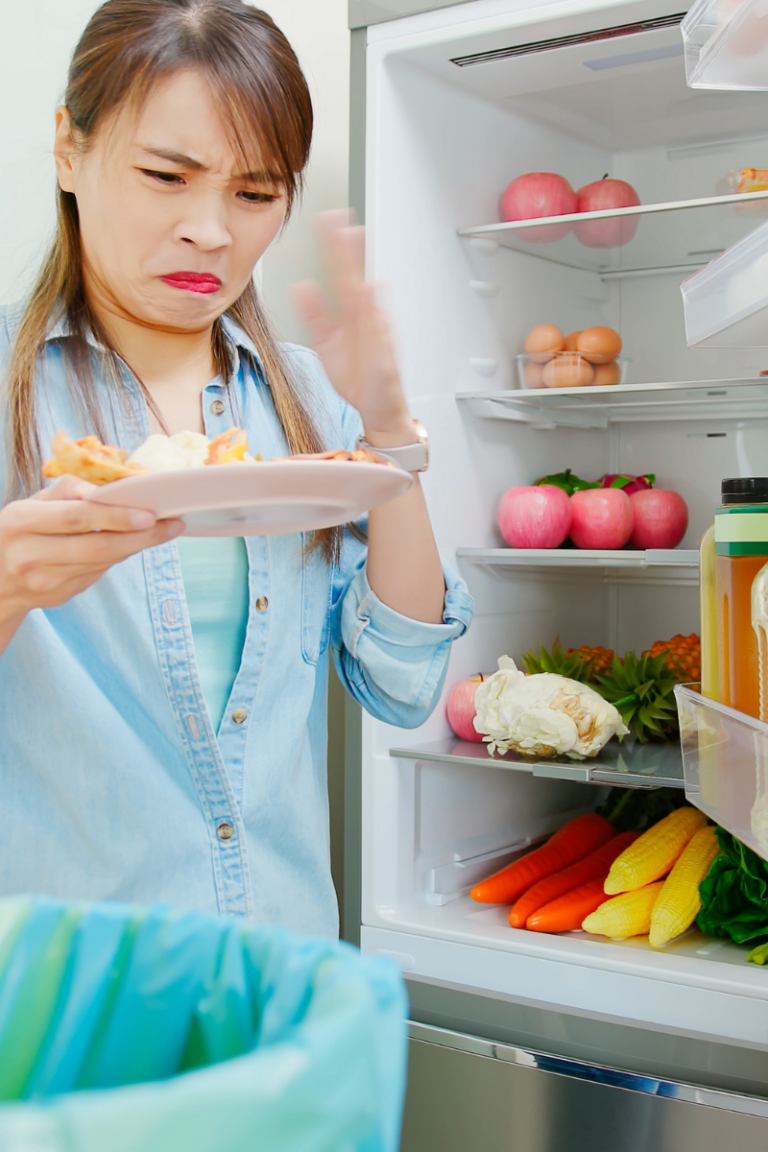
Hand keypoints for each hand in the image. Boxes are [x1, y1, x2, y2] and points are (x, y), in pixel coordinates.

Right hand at [0, 476, 182, 634]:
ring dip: (137, 546)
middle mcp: (29, 554)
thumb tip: (113, 488)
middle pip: (96, 545)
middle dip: (139, 536)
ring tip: (164, 530)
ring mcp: (44, 580)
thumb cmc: (19, 530)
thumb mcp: (31, 504)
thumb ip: (67, 493)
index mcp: (21, 521)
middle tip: (170, 525)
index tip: (149, 513)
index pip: (76, 517)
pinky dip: (120, 556)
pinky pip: (98, 573)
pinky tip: (135, 543)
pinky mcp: (59, 595)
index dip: (116, 515)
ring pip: (102, 562)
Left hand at [291, 211, 415, 444]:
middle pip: (350, 274)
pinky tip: (367, 286)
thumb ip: (314, 316)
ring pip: (362, 290)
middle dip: (342, 246)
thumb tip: (301, 288)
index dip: (332, 248)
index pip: (338, 274)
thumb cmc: (356, 378)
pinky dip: (372, 305)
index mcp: (347, 314)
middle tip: (336, 217)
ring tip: (350, 236)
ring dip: (357, 266)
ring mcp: (372, 328)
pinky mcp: (380, 346)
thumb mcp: (325, 344)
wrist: (377, 407)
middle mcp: (361, 316)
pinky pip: (375, 324)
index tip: (326, 222)